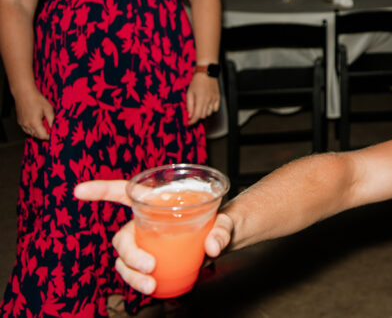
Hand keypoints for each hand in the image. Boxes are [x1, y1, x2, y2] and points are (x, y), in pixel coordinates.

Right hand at [14, 87, 53, 139]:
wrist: (24, 93)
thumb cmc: (37, 99)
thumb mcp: (48, 109)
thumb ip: (52, 120)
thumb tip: (54, 128)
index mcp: (34, 122)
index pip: (42, 135)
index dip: (49, 137)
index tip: (54, 135)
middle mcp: (26, 125)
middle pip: (36, 135)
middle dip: (44, 134)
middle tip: (50, 130)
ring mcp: (22, 123)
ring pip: (31, 133)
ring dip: (38, 132)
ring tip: (44, 125)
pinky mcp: (19, 121)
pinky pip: (26, 129)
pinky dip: (32, 129)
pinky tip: (37, 123)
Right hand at [74, 180, 234, 294]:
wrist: (221, 241)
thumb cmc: (219, 222)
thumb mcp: (225, 221)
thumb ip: (223, 230)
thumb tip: (213, 246)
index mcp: (156, 202)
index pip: (123, 192)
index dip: (100, 190)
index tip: (78, 191)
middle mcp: (144, 222)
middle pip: (123, 236)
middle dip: (131, 253)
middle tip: (150, 266)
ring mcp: (144, 243)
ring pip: (125, 259)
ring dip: (131, 274)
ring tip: (151, 284)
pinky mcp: (149, 261)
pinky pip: (134, 273)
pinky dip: (138, 282)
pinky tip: (154, 287)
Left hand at [186, 73, 220, 125]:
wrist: (207, 72)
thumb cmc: (196, 82)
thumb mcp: (189, 93)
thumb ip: (189, 105)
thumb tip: (190, 115)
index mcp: (200, 99)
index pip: (197, 116)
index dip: (192, 121)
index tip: (189, 123)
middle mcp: (208, 101)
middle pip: (203, 116)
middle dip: (197, 116)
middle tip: (193, 113)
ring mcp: (214, 99)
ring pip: (209, 113)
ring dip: (204, 113)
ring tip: (200, 107)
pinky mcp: (218, 98)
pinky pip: (215, 109)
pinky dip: (211, 110)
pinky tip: (207, 105)